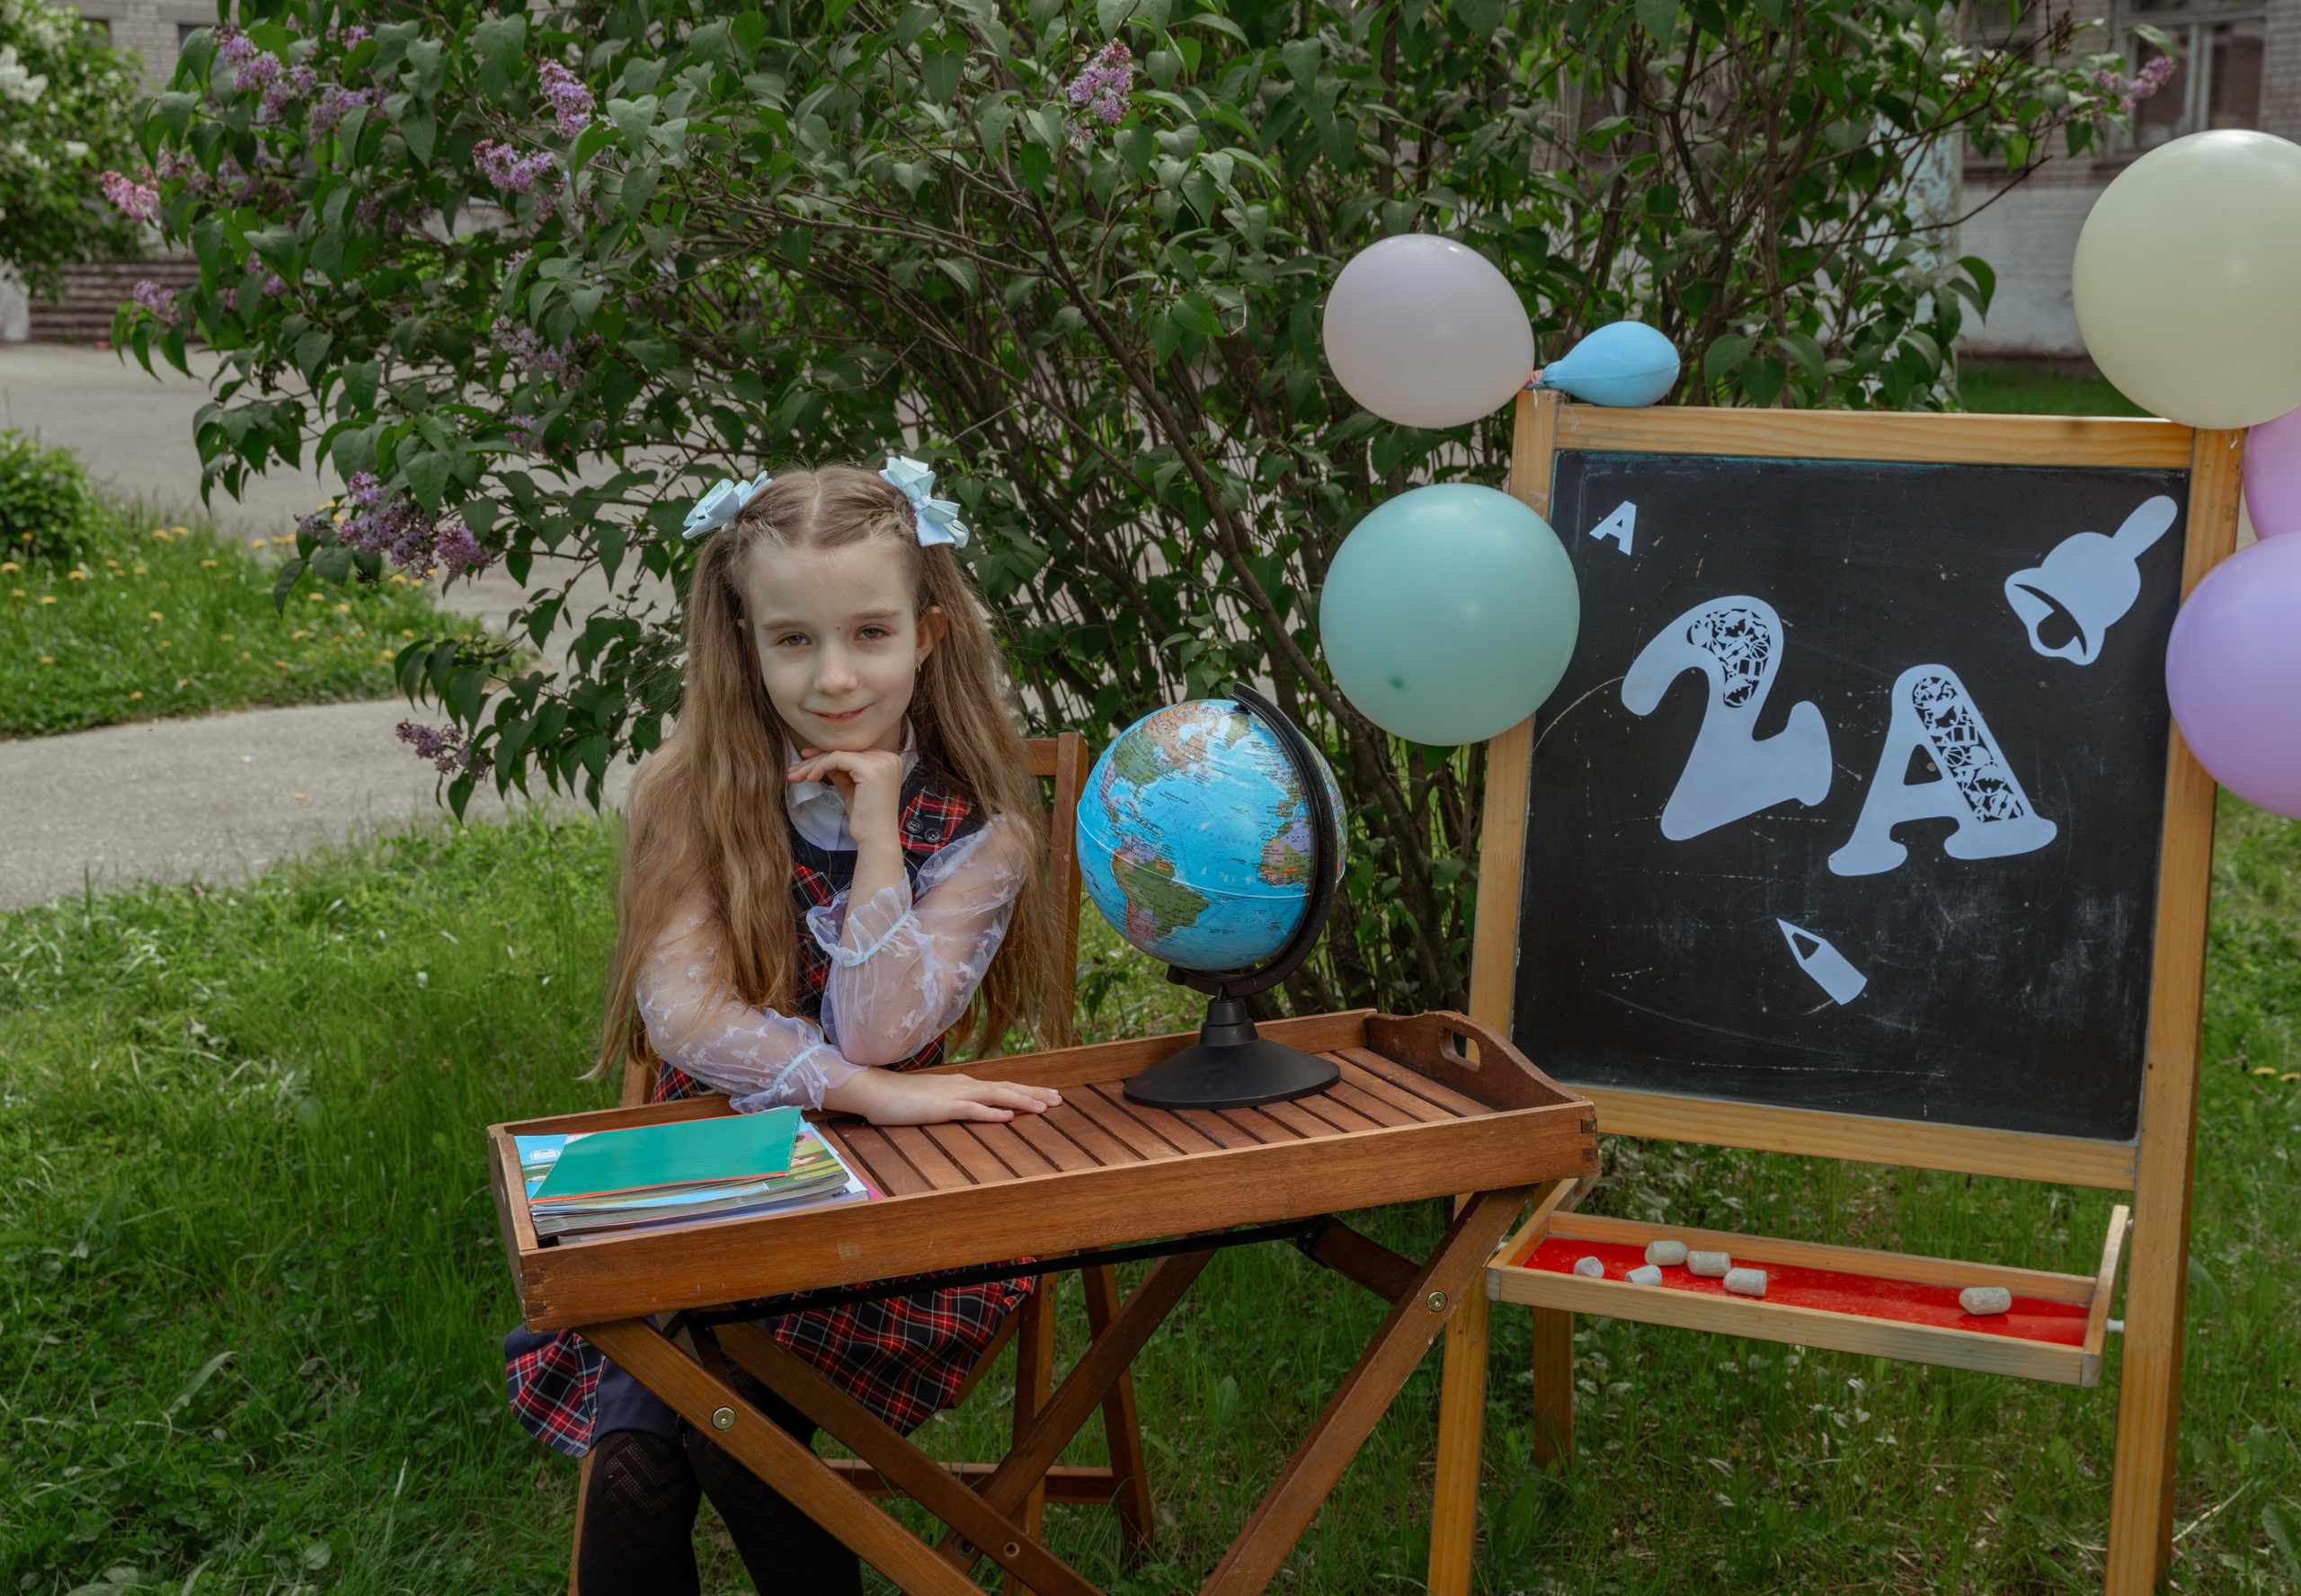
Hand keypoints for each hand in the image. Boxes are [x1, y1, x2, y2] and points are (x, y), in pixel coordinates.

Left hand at [789, 745, 905, 852]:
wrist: (875, 839)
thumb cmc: (864, 818)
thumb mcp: (850, 787)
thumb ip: (840, 770)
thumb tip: (818, 757)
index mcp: (888, 760)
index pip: (851, 752)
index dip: (825, 756)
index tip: (804, 764)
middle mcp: (888, 757)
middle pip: (844, 751)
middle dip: (815, 759)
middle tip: (793, 770)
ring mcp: (881, 762)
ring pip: (837, 754)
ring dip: (812, 764)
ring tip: (795, 776)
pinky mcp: (870, 768)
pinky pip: (837, 759)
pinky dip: (819, 767)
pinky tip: (809, 779)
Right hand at [821, 1067, 1062, 1125]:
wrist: (874, 1090)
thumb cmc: (901, 1098)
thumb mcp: (934, 1099)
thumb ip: (956, 1102)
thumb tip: (976, 1107)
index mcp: (963, 1084)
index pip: (1001, 1086)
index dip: (1026, 1090)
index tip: (1048, 1095)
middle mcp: (963, 1085)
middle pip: (1006, 1088)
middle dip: (1034, 1093)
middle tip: (1059, 1099)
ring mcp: (953, 1095)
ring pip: (995, 1096)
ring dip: (1021, 1100)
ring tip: (1043, 1107)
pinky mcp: (941, 1108)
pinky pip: (971, 1110)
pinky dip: (991, 1112)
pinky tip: (1008, 1116)